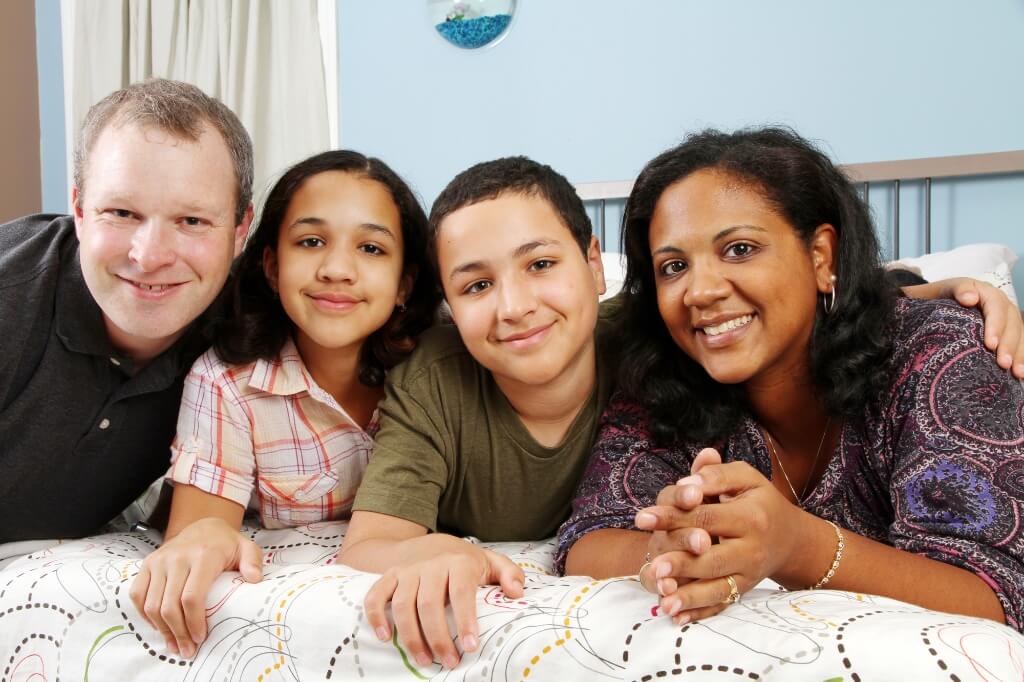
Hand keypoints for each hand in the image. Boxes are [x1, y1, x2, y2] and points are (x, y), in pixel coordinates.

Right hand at [129, 517, 262, 657]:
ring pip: (152, 604)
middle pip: (170, 605)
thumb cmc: (225, 543)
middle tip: (187, 649)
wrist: (202, 526)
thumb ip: (253, 561)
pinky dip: (145, 615)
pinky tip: (159, 625)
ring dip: (162, 629)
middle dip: (178, 633)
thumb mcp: (246, 547)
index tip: (200, 638)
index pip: (192, 597)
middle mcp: (177, 558)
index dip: (194, 622)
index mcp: (203, 556)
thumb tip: (254, 579)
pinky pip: (138, 595)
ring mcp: (160, 561)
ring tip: (174, 644)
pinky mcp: (147, 564)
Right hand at [364, 545, 523, 669]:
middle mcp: (430, 565)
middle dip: (438, 638)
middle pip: (430, 604)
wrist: (427, 542)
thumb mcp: (490, 561)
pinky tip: (385, 638)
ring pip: (404, 605)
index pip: (461, 593)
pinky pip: (377, 596)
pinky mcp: (389, 576)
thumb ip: (509, 574)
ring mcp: (407, 571)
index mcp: (458, 562)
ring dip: (411, 637)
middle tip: (450, 662)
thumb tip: (517, 593)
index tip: (470, 646)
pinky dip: (377, 616)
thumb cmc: (463, 560)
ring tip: (424, 661)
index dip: (465, 620)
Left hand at [637, 456, 807, 623]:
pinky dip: (700, 612)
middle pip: (712, 558)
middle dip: (682, 564)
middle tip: (656, 567)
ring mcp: (748, 574)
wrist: (790, 537)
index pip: (705, 517)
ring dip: (689, 596)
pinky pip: (722, 604)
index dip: (673, 517)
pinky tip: (677, 618)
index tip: (642, 519)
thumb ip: (716, 475)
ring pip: (717, 588)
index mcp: (751, 517)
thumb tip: (687, 483)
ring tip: (664, 601)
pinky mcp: (744, 590)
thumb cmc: (760, 501)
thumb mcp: (745, 478)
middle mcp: (751, 549)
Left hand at [943, 278, 1023, 376]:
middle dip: (1009, 346)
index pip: (996, 308)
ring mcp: (1009, 320)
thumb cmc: (945, 297)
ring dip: (1020, 355)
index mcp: (989, 294)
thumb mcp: (950, 289)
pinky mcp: (1010, 333)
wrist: (945, 301)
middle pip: (1012, 325)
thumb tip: (970, 298)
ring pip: (1021, 336)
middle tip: (1003, 364)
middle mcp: (1003, 306)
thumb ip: (959, 289)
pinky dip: (1022, 359)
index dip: (996, 326)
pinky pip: (1021, 345)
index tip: (990, 345)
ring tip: (1017, 373)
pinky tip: (1020, 375)